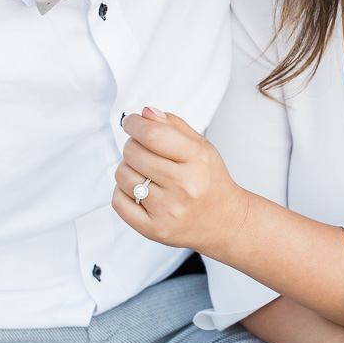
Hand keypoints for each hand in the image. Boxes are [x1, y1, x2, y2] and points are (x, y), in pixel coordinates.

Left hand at [111, 107, 247, 255]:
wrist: (223, 222)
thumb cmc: (210, 181)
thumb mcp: (202, 146)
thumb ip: (173, 126)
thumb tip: (145, 113)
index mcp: (197, 160)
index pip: (153, 135)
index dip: (135, 124)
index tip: (131, 122)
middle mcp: (183, 185)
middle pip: (134, 153)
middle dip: (132, 145)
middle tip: (142, 149)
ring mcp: (168, 210)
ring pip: (123, 176)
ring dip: (127, 168)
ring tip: (143, 171)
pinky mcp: (154, 229)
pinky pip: (119, 203)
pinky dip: (122, 191)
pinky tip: (137, 189)